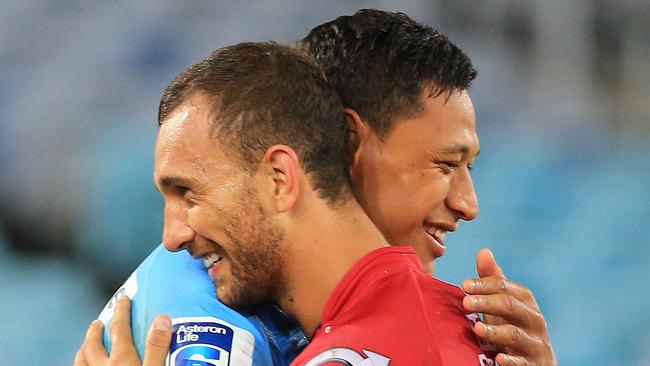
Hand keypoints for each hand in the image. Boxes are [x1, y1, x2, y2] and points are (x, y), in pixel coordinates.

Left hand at [73, 296, 171, 365]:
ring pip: (82, 360)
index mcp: (121, 359)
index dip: (122, 312)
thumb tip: (162, 319)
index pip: (120, 329)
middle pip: (94, 344)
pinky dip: (79, 364)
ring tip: (85, 344)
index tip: (123, 299)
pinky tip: (83, 365)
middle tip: (97, 322)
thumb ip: (157, 347)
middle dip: (96, 331)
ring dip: (84, 349)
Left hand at [462, 248, 556, 365]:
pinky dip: (512, 361)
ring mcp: (536, 344)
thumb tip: (484, 252)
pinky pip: (523, 363)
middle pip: (511, 306)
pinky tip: (499, 358)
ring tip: (477, 328)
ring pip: (516, 335)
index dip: (485, 284)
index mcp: (525, 302)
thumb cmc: (514, 328)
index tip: (464, 285)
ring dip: (495, 331)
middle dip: (487, 303)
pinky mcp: (534, 365)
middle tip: (465, 302)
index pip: (505, 287)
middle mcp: (534, 320)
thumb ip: (494, 281)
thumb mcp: (504, 305)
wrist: (536, 363)